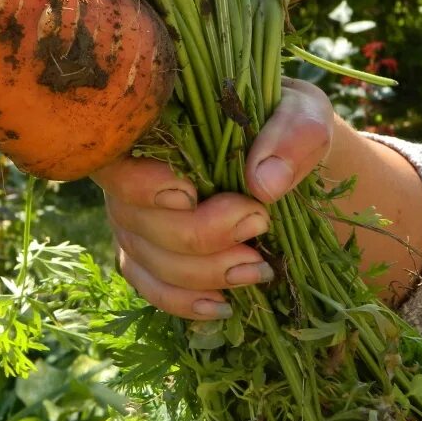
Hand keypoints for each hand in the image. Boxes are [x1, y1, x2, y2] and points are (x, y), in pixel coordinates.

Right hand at [91, 78, 333, 319]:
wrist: (294, 162)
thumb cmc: (289, 128)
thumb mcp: (305, 116)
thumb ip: (291, 136)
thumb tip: (264, 184)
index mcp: (154, 125)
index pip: (116, 159)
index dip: (141, 185)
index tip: (190, 193)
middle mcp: (132, 172)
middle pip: (136, 218)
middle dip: (198, 233)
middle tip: (258, 222)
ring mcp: (137, 218)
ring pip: (149, 259)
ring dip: (203, 272)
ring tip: (258, 267)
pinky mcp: (151, 255)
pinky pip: (153, 288)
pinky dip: (185, 302)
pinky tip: (223, 304)